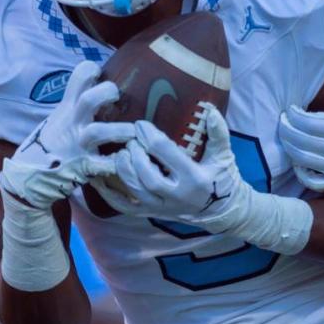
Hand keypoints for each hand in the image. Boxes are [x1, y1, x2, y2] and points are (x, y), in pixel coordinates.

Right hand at [0, 61, 133, 208]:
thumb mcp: (60, 117)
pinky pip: (104, 165)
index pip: (77, 77)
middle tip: (118, 99)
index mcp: (68, 107)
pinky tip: (128, 159)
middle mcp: (72, 122)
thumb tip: (100, 84)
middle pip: (89, 100)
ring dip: (121, 131)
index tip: (101, 73)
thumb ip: (77, 103)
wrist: (30, 176)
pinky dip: (118, 162)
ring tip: (133, 133)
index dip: (90, 70)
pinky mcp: (83, 166)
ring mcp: (78, 144)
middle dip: (108, 93)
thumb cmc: (52, 143)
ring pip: (98, 132)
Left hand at [95, 105, 312, 254]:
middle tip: (129, 140)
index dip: (148, 136)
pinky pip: (126, 208)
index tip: (140, 124)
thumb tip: (209, 109)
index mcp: (194, 178)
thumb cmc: (224, 179)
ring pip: (135, 191)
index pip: (165, 153)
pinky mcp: (153, 214)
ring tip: (120, 153)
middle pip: (146, 175)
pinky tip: (100, 180)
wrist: (223, 211)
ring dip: (123, 170)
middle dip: (134, 155)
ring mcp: (163, 207)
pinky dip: (110, 196)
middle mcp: (177, 195)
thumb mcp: (224, 155)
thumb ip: (218, 133)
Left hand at [279, 47, 323, 218]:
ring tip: (287, 135)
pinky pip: (310, 181)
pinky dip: (299, 171)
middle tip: (282, 120)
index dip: (294, 115)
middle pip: (299, 141)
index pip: (308, 123)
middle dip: (286, 129)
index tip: (289, 109)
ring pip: (300, 160)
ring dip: (289, 147)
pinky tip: (298, 160)